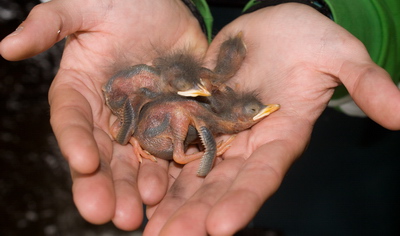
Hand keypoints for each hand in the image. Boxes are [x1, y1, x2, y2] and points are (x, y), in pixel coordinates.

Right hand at [0, 0, 207, 230]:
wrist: (168, 8)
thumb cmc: (124, 4)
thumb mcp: (85, 8)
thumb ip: (51, 24)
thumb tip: (8, 47)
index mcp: (81, 90)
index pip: (72, 121)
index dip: (74, 142)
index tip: (83, 162)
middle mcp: (108, 114)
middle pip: (102, 154)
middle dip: (103, 184)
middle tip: (107, 214)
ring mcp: (141, 121)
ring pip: (134, 161)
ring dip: (134, 189)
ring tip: (135, 213)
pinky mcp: (171, 121)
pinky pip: (169, 150)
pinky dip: (169, 171)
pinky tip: (168, 191)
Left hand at [142, 3, 399, 234]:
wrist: (270, 25)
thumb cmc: (305, 38)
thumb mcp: (337, 55)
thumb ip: (365, 83)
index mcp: (280, 138)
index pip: (262, 176)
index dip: (243, 202)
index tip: (220, 227)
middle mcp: (247, 145)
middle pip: (220, 186)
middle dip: (195, 215)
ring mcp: (219, 133)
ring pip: (191, 174)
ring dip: (170, 201)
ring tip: (145, 227)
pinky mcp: (195, 116)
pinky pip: (172, 145)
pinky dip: (155, 166)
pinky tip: (138, 187)